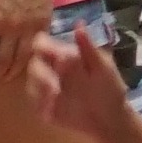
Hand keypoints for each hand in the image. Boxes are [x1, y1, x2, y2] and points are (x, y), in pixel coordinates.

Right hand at [25, 24, 141, 142]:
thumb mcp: (103, 67)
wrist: (111, 119)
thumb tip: (79, 24)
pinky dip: (40, 104)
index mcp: (65, 56)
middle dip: (40, 72)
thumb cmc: (110, 88)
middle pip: (33, 64)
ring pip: (30, 84)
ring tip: (56, 95)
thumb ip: (88, 48)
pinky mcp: (45, 108)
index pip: (43, 44)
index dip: (40, 45)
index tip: (45, 52)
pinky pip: (34, 103)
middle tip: (54, 84)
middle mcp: (53, 71)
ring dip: (39, 88)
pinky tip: (51, 108)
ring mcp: (47, 90)